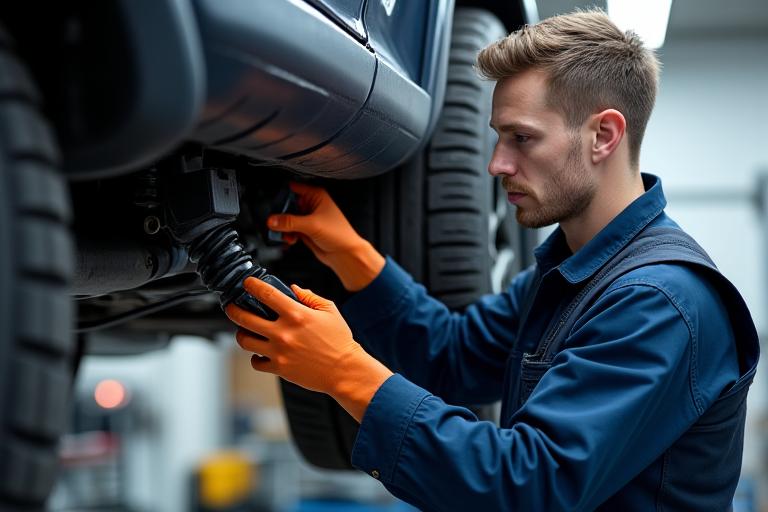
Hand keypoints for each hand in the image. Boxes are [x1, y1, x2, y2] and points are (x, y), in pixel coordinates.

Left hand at [226, 276, 392, 421]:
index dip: (251, 285)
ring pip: (245, 341)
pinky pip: (256, 362)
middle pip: (244, 318)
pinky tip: (262, 352)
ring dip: (242, 333)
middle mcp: (284, 332)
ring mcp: (279, 352)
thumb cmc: (339, 341)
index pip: (266, 294)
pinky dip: (256, 357)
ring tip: (246, 331)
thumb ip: (309, 297)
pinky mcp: (279, 368)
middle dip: (233, 309)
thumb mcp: (329, 311)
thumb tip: (292, 288)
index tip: (247, 283)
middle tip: (232, 306)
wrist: (345, 370)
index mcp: (297, 315)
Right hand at [268, 182, 384, 291]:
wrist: (345, 254)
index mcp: (316, 195)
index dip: (282, 195)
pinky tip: (291, 240)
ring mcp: (308, 218)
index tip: (274, 205)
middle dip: (280, 215)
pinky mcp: (305, 231)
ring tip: (285, 234)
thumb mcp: (312, 225)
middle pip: (287, 204)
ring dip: (283, 227)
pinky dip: (287, 234)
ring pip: (287, 218)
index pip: (293, 188)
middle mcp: (312, 205)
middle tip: (276, 223)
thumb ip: (290, 222)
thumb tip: (272, 220)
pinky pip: (290, 230)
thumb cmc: (339, 235)